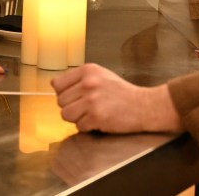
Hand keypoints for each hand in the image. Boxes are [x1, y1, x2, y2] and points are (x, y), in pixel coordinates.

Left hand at [51, 63, 180, 132]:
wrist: (144, 105)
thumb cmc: (121, 92)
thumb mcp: (100, 75)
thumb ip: (78, 78)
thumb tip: (54, 85)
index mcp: (88, 70)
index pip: (58, 84)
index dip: (64, 94)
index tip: (74, 97)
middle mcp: (88, 83)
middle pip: (60, 101)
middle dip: (71, 107)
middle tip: (86, 108)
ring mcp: (92, 100)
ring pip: (66, 114)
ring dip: (77, 118)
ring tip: (90, 114)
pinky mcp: (97, 117)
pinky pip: (79, 126)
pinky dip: (87, 127)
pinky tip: (99, 120)